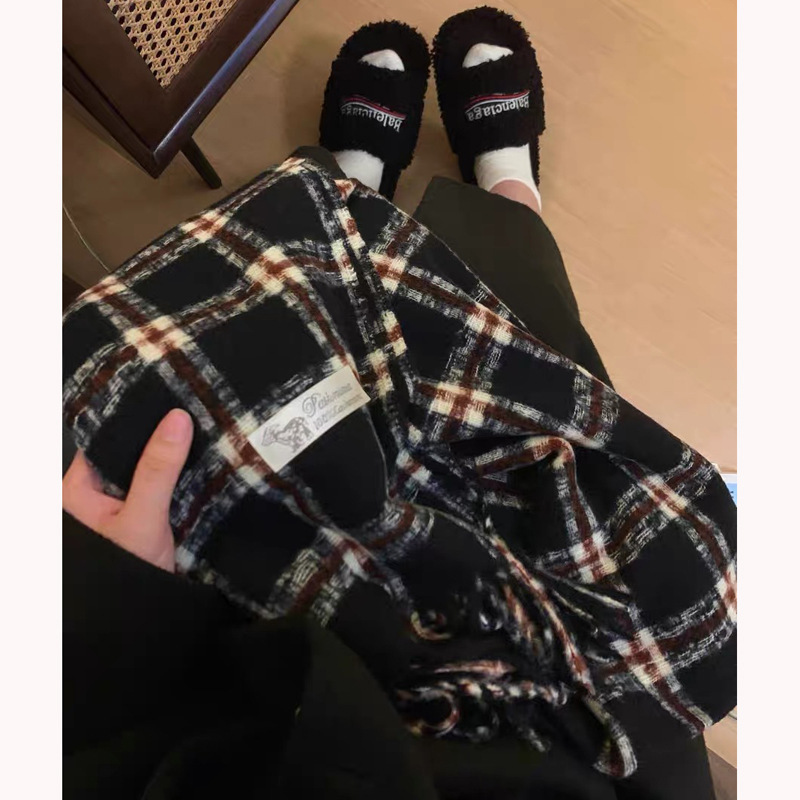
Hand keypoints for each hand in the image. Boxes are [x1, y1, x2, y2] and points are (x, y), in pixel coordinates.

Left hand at [63, 409, 193, 571]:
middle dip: (162, 437)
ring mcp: (124, 510)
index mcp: (78, 489)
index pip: (106, 438)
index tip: (166, 394)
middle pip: (131, 454)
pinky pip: (165, 492)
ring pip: (151, 473)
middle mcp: (98, 496)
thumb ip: (157, 469)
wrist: (137, 629)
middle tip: (196, 408)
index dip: (135, 417)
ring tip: (207, 429)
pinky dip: (183, 481)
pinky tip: (208, 466)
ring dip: (176, 460)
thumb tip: (177, 418)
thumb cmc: (123, 576)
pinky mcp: (147, 524)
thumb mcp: (142, 517)